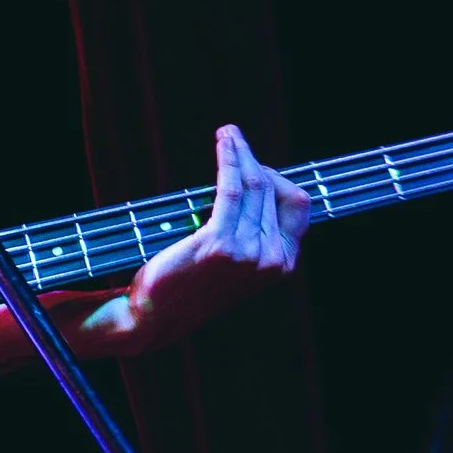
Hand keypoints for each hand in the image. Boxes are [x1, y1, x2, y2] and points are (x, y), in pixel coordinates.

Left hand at [112, 121, 309, 351]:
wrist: (154, 318)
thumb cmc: (190, 286)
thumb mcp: (236, 265)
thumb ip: (255, 234)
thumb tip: (258, 187)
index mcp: (282, 265)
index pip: (297, 207)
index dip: (279, 180)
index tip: (255, 165)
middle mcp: (271, 260)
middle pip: (273, 191)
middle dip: (254, 159)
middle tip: (233, 139)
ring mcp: (248, 253)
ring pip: (255, 184)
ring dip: (241, 153)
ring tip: (228, 134)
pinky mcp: (219, 244)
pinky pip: (231, 189)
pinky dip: (229, 160)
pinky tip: (224, 143)